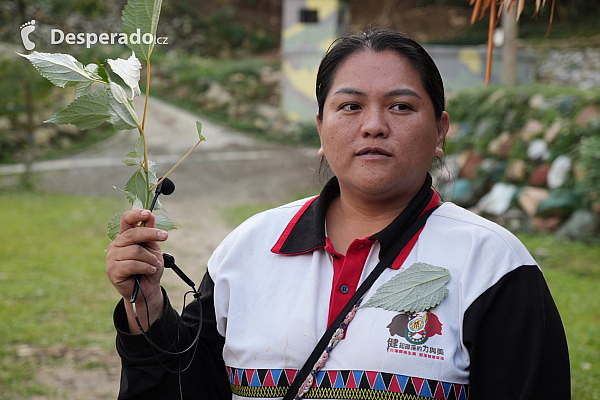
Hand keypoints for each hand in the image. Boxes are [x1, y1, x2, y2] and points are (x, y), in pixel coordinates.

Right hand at [106, 209, 167, 330]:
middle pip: (133, 234)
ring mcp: (112, 258)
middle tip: (165, 236)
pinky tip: (150, 270)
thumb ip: (150, 233)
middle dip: (151, 234)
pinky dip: (146, 267)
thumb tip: (150, 216)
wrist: (147, 289)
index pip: (126, 220)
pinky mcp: (113, 270)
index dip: (136, 215)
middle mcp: (116, 245)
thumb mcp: (153, 248)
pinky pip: (133, 264)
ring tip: (155, 265)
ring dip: (150, 258)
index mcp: (125, 236)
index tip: (148, 213)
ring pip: (135, 251)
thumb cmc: (149, 267)